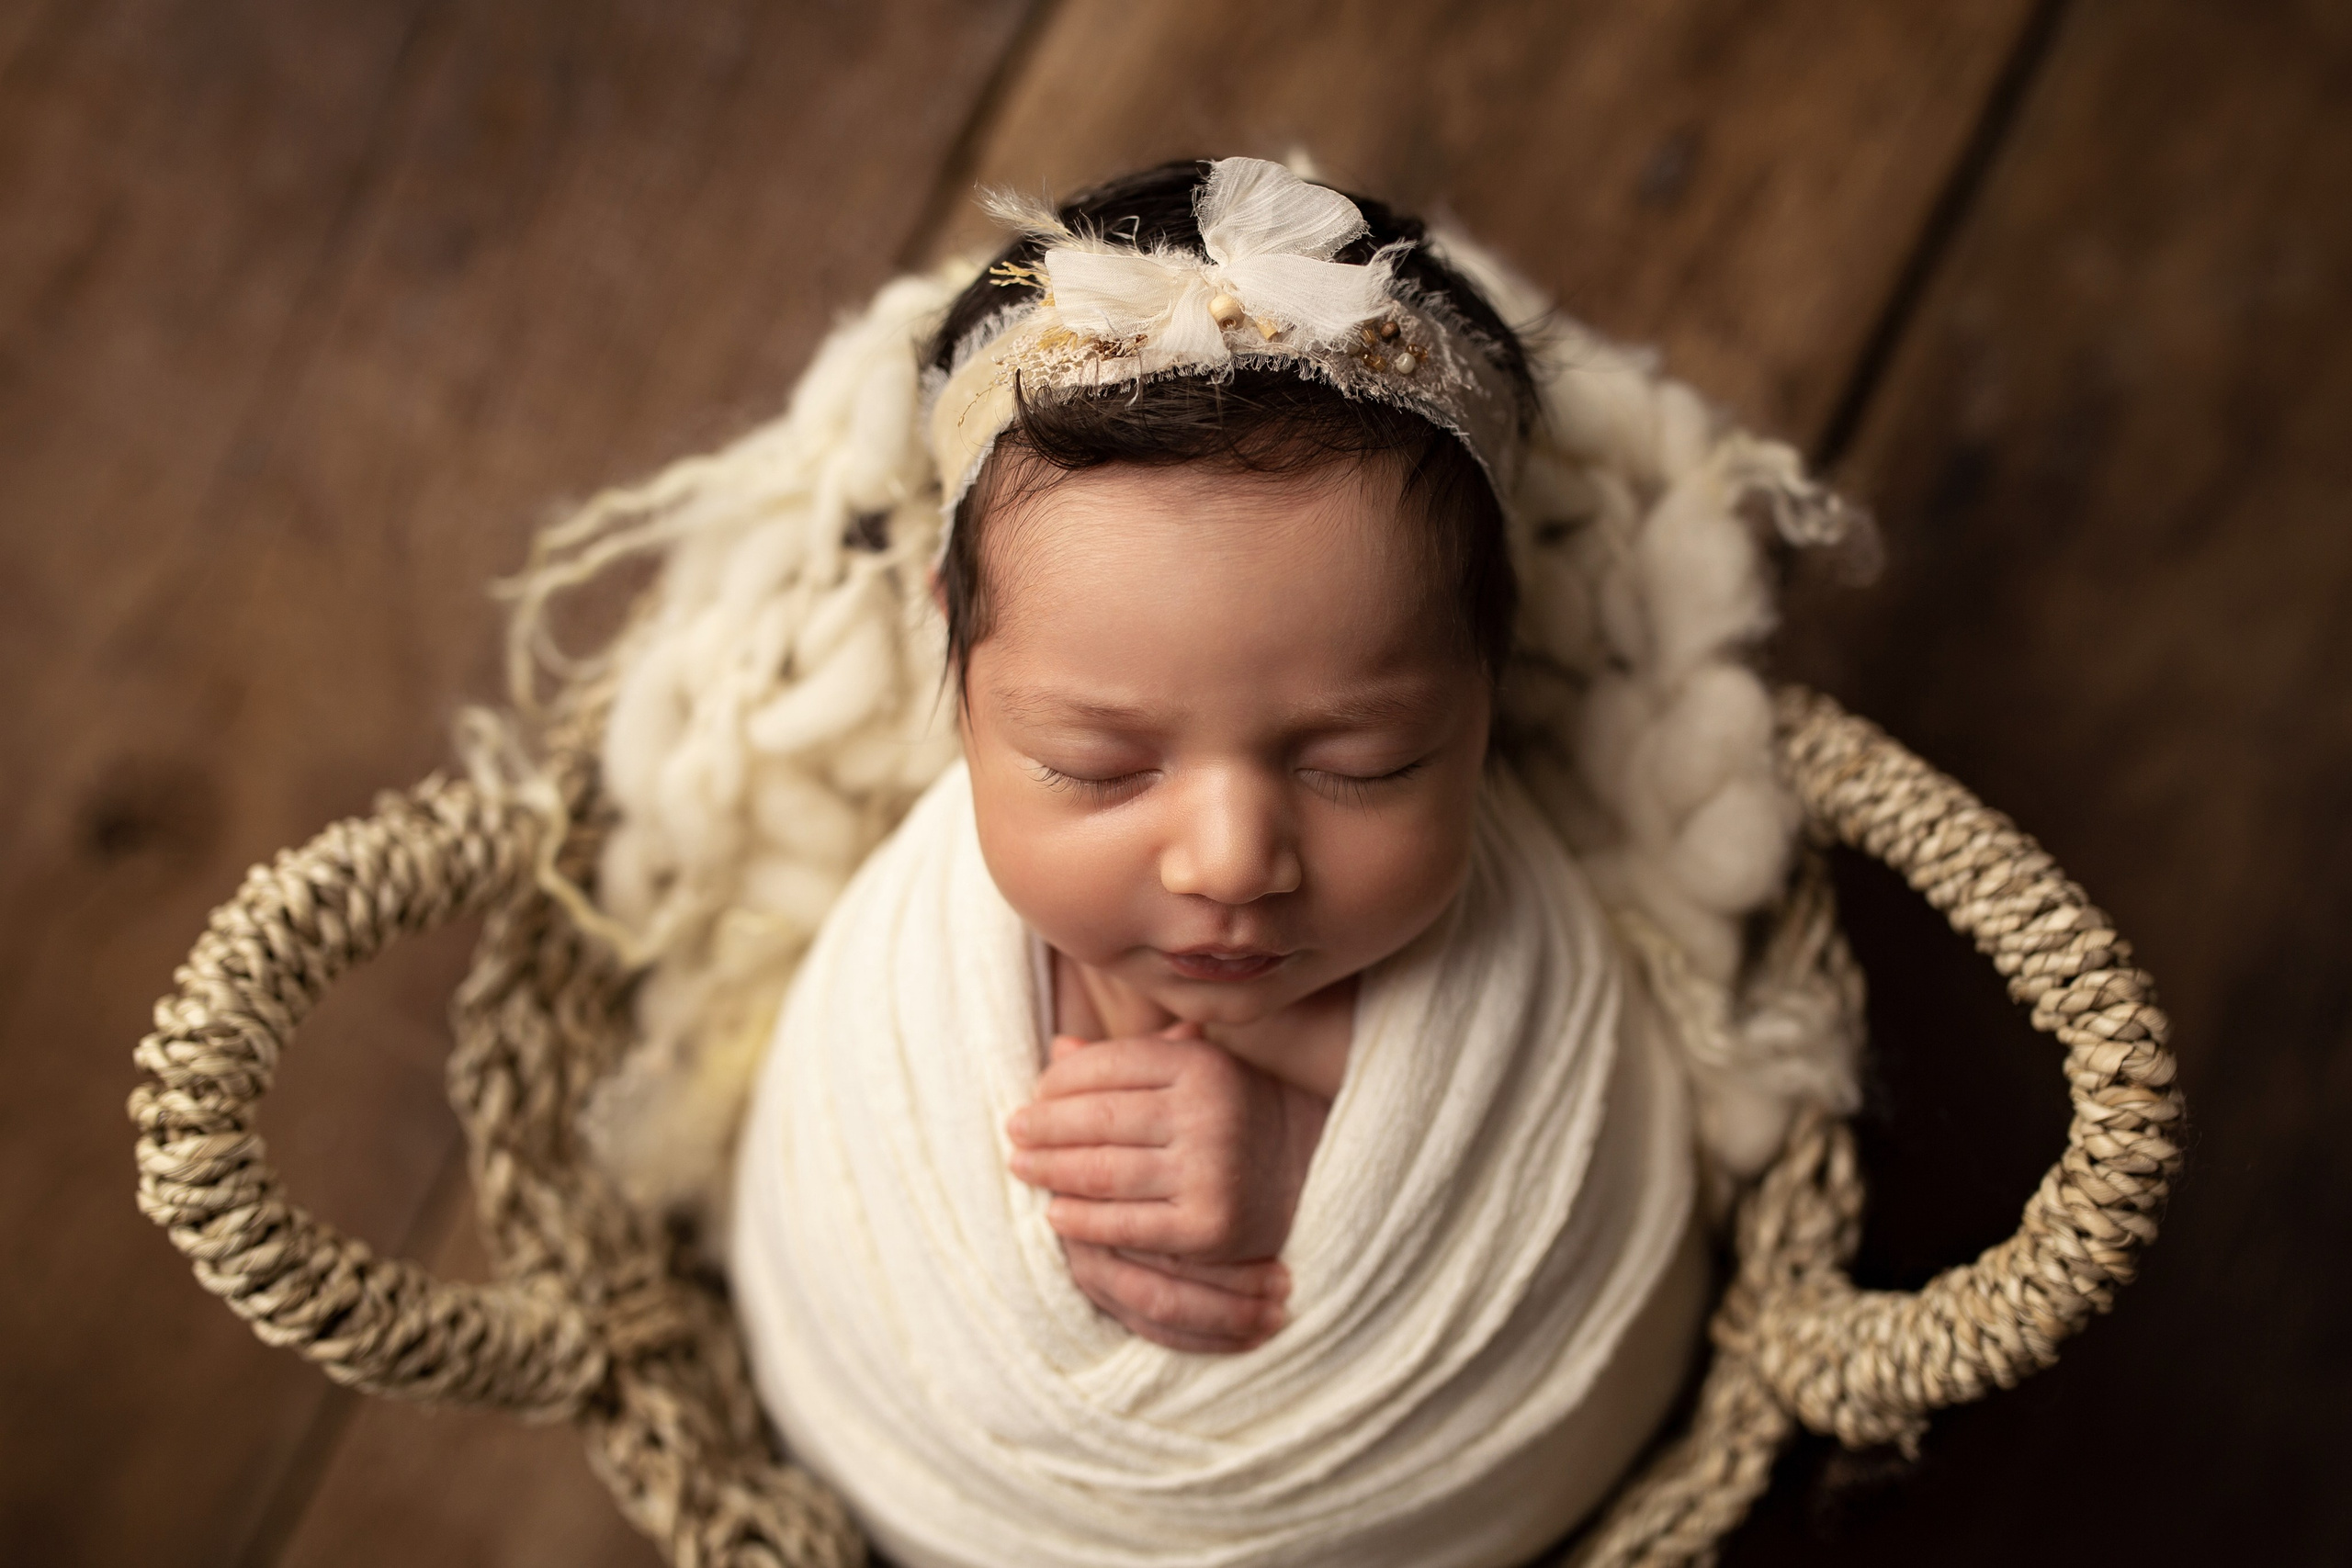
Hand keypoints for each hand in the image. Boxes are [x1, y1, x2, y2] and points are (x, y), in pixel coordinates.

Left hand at [1006, 1025, 1327, 1350]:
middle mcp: (1208, 1112)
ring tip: (1022, 1168)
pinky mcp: (1208, 1227)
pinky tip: (1055, 1213)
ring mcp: (1210, 1171)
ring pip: (1104, 1172)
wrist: (1304, 1174)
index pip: (1106, 1065)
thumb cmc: (1228, 1114)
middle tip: (1013, 1131)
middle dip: (1044, 1126)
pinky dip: (1082, 1220)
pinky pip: (1125, 1225)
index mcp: (1200, 1064)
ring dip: (1051, 1171)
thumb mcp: (1189, 1074)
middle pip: (1098, 1119)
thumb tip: (1055, 1049)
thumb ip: (1127, 1062)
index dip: (1059, 1080)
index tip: (1034, 1092)